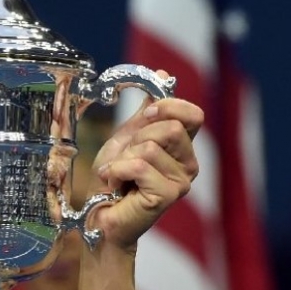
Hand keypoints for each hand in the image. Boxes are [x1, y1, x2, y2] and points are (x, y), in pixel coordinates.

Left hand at [87, 78, 202, 248]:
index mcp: (183, 147)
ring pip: (150, 147)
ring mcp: (181, 182)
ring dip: (124, 158)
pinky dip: (117, 171)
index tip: (145, 116)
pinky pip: (140, 166)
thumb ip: (147, 111)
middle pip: (169, 128)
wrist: (98, 213)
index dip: (166, 108)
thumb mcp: (128, 137)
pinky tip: (115, 184)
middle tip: (125, 158)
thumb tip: (163, 75)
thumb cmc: (113, 179)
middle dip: (136, 138)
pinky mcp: (167, 195)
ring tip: (119, 174)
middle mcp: (189, 164)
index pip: (192, 114)